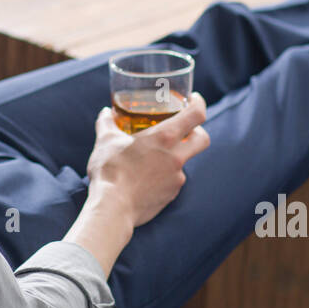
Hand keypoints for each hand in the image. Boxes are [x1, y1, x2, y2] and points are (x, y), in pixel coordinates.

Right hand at [85, 92, 209, 228]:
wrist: (113, 207)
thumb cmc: (110, 170)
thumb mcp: (105, 140)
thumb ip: (107, 122)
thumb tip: (106, 113)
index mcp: (165, 137)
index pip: (196, 115)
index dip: (199, 104)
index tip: (194, 99)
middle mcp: (177, 157)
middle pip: (202, 139)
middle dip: (197, 131)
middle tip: (184, 129)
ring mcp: (177, 178)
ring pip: (184, 161)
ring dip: (174, 156)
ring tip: (152, 157)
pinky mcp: (171, 195)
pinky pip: (173, 180)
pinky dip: (164, 175)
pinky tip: (146, 177)